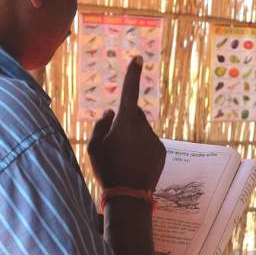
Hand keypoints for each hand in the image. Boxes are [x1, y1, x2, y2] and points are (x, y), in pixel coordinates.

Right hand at [88, 57, 165, 189]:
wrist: (130, 195)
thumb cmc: (107, 170)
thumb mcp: (94, 147)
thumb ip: (100, 125)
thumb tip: (109, 112)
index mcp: (124, 122)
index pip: (129, 92)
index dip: (133, 74)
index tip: (138, 59)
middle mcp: (142, 126)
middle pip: (134, 115)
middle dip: (126, 121)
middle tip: (115, 142)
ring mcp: (154, 138)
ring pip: (142, 130)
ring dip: (134, 138)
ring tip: (124, 159)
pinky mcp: (162, 150)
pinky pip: (150, 143)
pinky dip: (143, 149)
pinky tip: (135, 165)